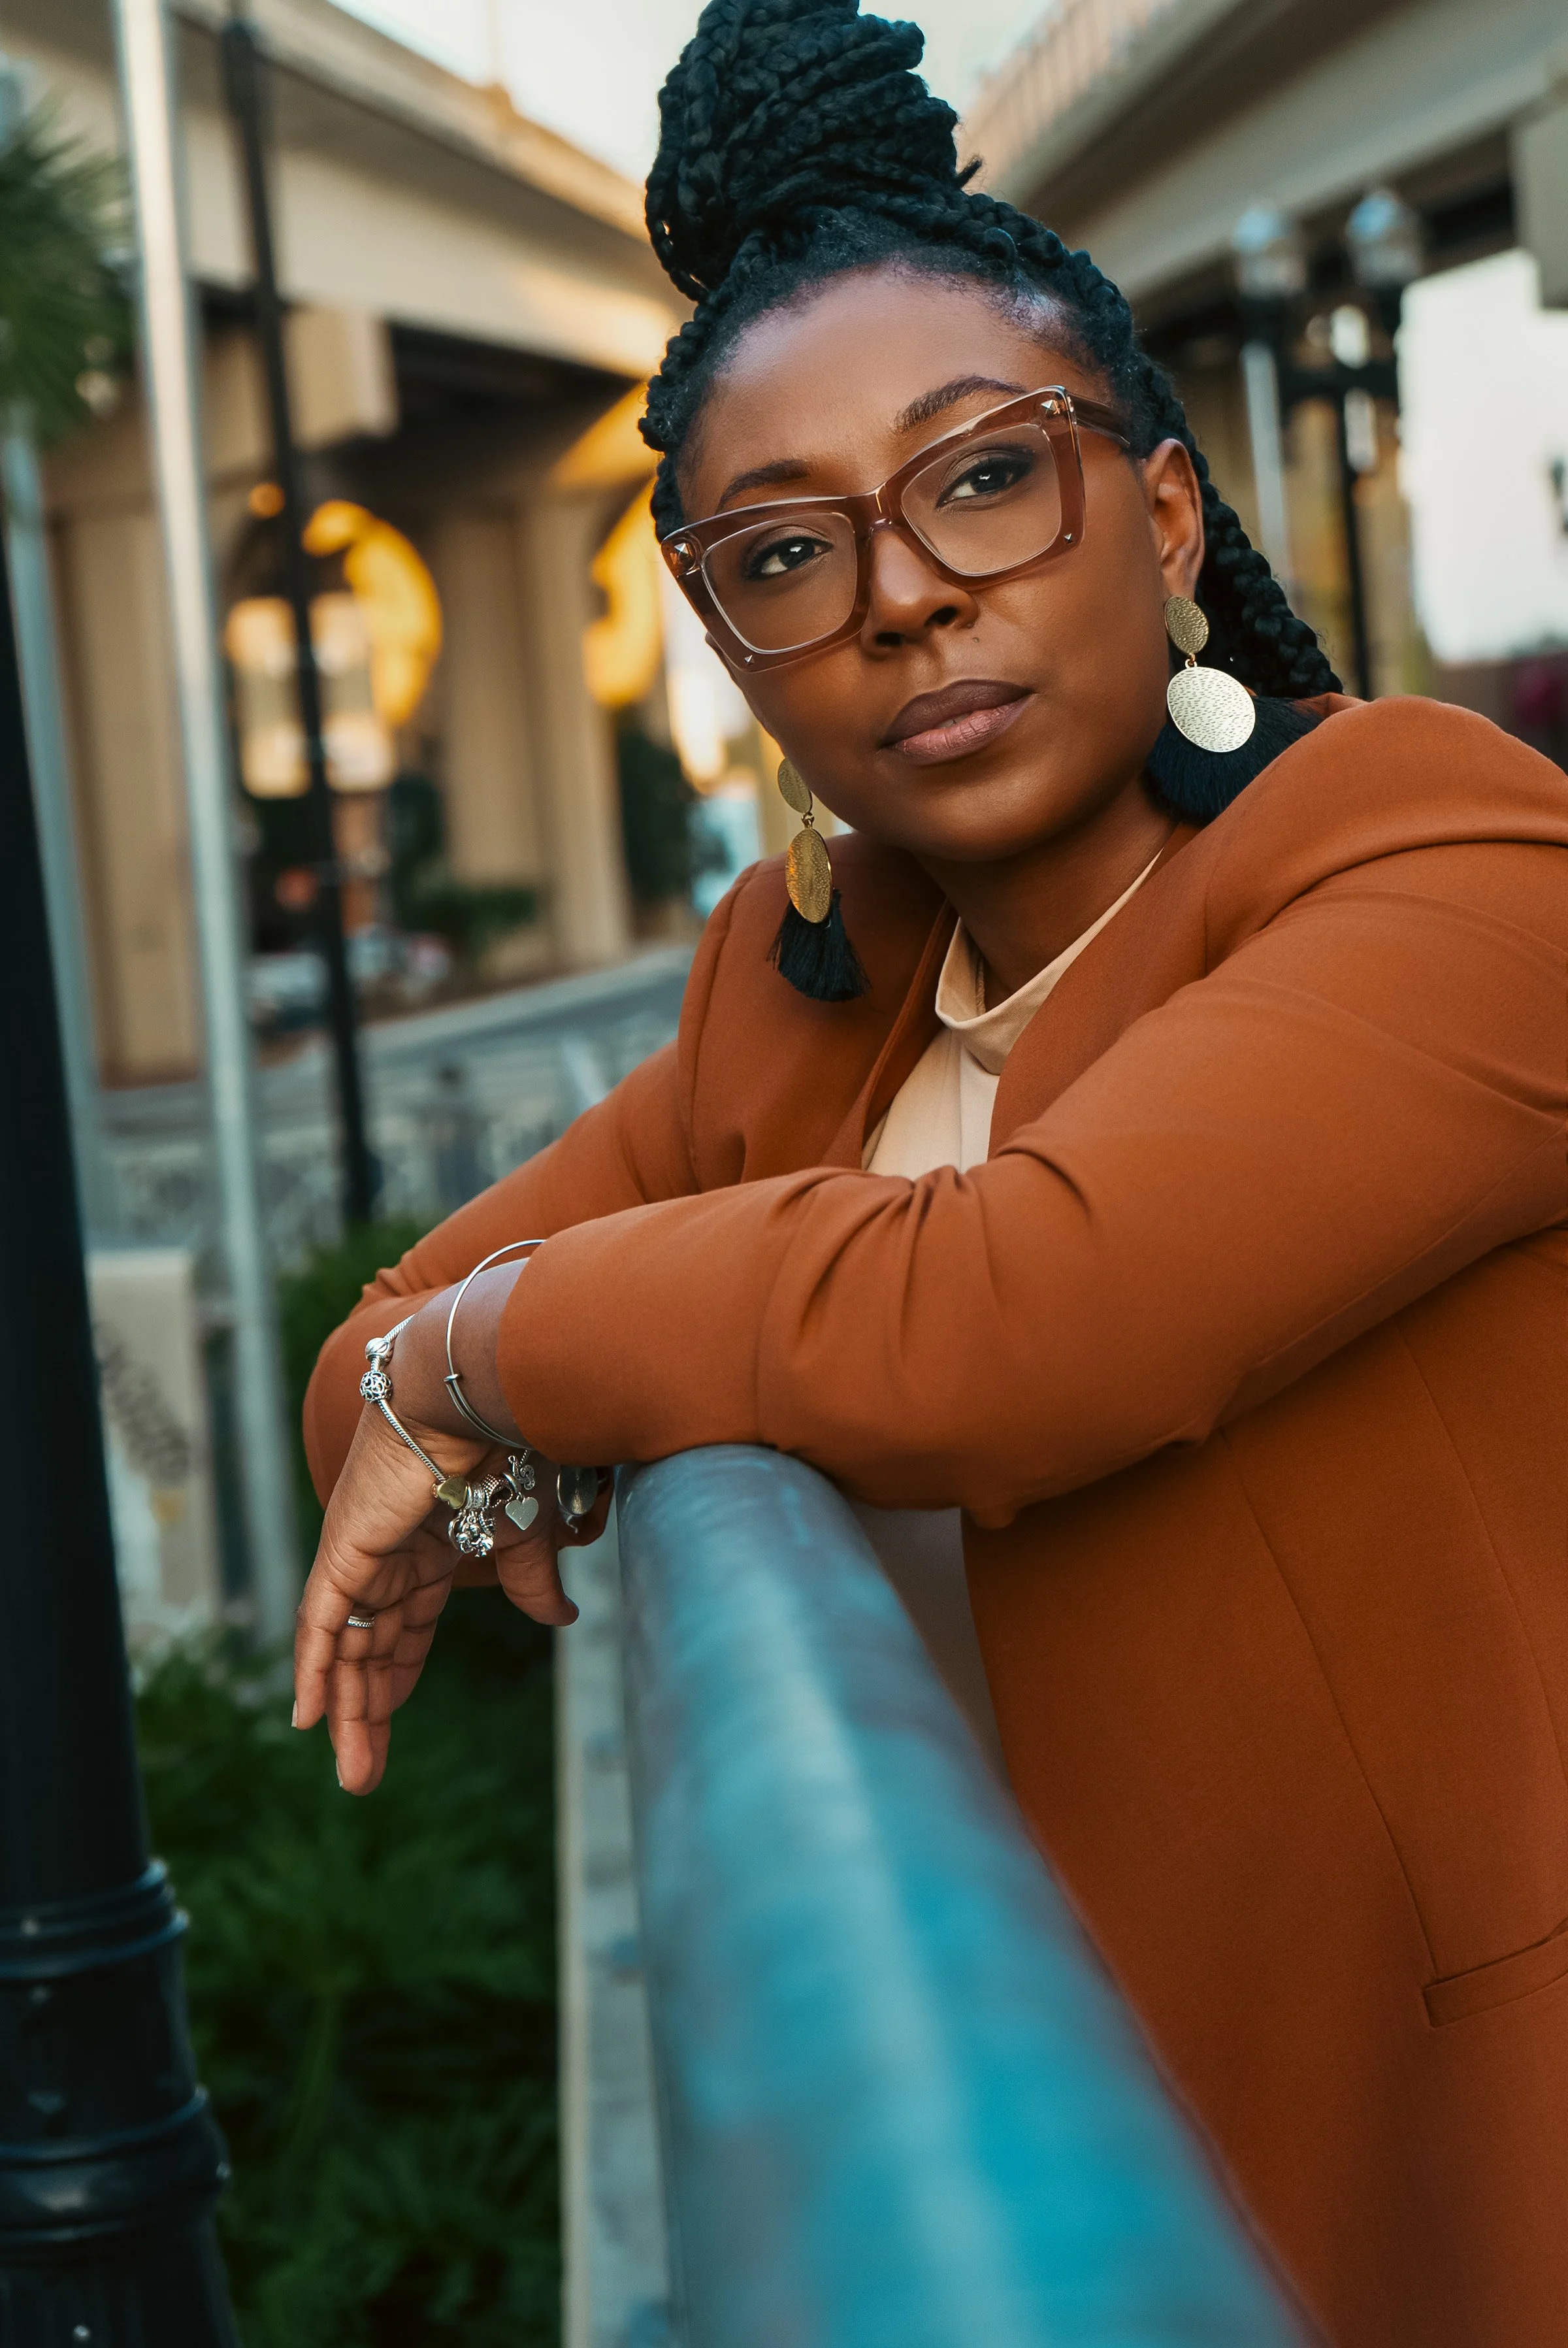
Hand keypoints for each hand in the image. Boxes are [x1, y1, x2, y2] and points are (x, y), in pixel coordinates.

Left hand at [293, 1403, 591, 1793]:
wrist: (472, 1398)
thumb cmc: (505, 1448)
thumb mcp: (524, 1534)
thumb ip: (531, 1581)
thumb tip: (563, 1618)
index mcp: (425, 1547)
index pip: (404, 1629)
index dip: (397, 1678)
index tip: (390, 1723)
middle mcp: (385, 1556)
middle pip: (369, 1652)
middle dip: (366, 1715)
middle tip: (364, 1777)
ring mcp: (360, 1556)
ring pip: (343, 1651)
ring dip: (344, 1714)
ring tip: (353, 1774)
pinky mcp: (344, 1554)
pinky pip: (320, 1625)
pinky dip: (312, 1671)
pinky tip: (309, 1719)